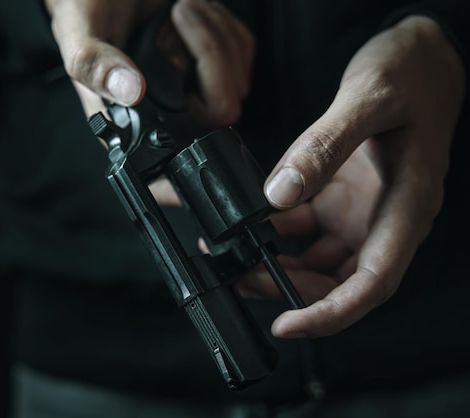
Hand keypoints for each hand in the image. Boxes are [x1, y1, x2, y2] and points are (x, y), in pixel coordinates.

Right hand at [45, 0, 254, 204]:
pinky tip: (191, 16)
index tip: (197, 154)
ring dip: (212, 33)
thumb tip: (130, 91)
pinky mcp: (215, 61)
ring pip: (238, 82)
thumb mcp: (79, 34)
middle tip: (178, 22)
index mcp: (131, 120)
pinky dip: (223, 27)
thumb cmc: (87, 7)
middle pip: (221, 114)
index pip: (170, 166)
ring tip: (176, 12)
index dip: (187, 174)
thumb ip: (95, 64)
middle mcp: (167, 110)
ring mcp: (195, 87)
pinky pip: (243, 53)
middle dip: (210, 58)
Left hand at [252, 16, 465, 337]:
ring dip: (277, 265)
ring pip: (317, 261)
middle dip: (289, 290)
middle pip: (338, 281)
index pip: (373, 282)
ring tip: (234, 256)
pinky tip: (247, 223)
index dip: (331, 313)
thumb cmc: (410, 74)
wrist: (420, 56)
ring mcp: (361, 211)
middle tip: (241, 276)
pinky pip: (304, 229)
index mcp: (407, 207)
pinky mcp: (340, 198)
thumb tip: (279, 194)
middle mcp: (384, 219)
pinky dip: (274, 233)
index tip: (288, 324)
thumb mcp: (368, 100)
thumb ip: (324, 146)